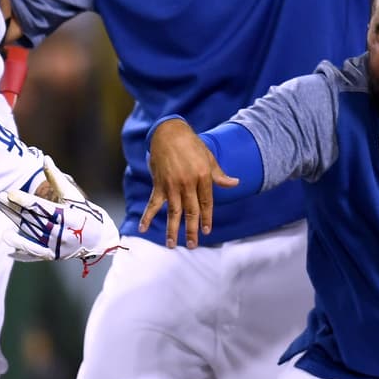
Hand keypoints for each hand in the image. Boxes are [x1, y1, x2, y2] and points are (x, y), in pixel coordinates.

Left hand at [0, 158, 121, 271]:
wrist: (100, 240)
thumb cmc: (86, 213)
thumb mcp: (74, 196)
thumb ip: (57, 179)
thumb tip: (45, 159)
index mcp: (69, 217)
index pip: (42, 208)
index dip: (25, 201)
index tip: (10, 193)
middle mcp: (63, 234)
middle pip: (33, 220)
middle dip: (15, 208)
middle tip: (0, 197)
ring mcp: (57, 247)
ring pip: (30, 235)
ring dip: (14, 223)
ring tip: (2, 210)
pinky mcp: (53, 257)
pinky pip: (34, 254)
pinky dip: (21, 251)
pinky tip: (7, 246)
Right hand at [139, 118, 238, 248]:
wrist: (169, 132)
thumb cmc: (191, 144)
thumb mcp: (209, 157)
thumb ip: (220, 175)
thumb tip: (235, 183)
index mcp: (202, 176)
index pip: (206, 203)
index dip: (206, 218)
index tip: (207, 231)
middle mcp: (187, 183)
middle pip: (190, 211)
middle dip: (191, 230)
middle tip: (192, 245)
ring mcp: (172, 185)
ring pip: (173, 212)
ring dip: (172, 229)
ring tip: (172, 244)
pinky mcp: (159, 184)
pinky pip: (153, 203)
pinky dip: (147, 216)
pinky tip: (143, 228)